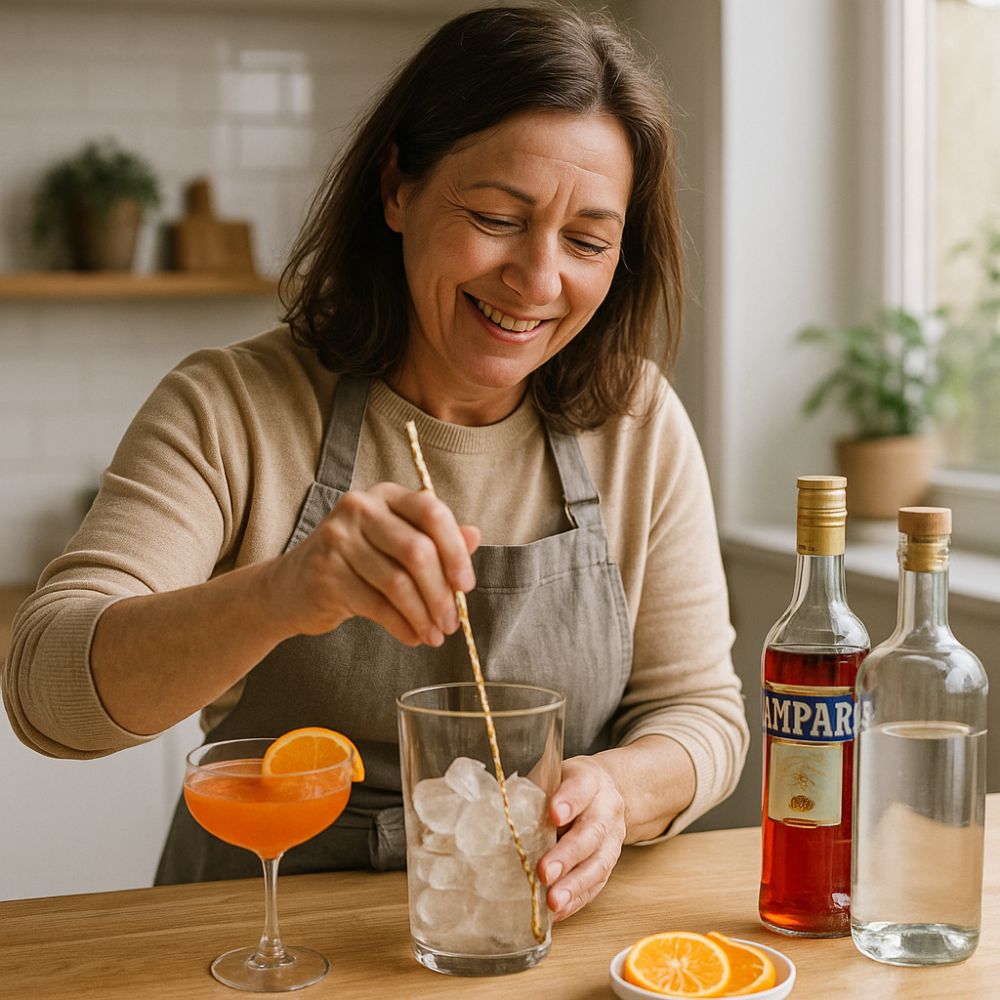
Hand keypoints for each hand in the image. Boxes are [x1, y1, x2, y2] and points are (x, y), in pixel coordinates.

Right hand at [265, 482, 479, 644]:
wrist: (291, 587)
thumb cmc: (355, 564)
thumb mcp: (396, 544)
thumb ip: (435, 539)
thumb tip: (475, 535)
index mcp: (385, 495)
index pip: (431, 512)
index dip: (455, 550)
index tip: (466, 584)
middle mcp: (359, 508)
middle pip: (417, 550)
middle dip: (441, 592)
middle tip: (452, 622)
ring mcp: (338, 539)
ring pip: (398, 582)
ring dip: (423, 615)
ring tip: (435, 635)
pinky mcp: (325, 573)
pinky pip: (376, 605)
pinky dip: (401, 626)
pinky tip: (413, 637)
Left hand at [538, 755, 625, 921]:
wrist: (604, 792)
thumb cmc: (566, 786)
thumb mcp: (552, 777)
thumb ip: (535, 795)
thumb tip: (498, 819)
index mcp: (591, 780)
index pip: (581, 788)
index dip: (569, 802)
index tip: (554, 814)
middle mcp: (607, 809)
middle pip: (591, 833)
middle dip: (568, 855)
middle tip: (544, 872)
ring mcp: (613, 839)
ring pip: (599, 864)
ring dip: (574, 885)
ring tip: (553, 901)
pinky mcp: (609, 863)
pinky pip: (597, 885)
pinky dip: (577, 899)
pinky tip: (558, 911)